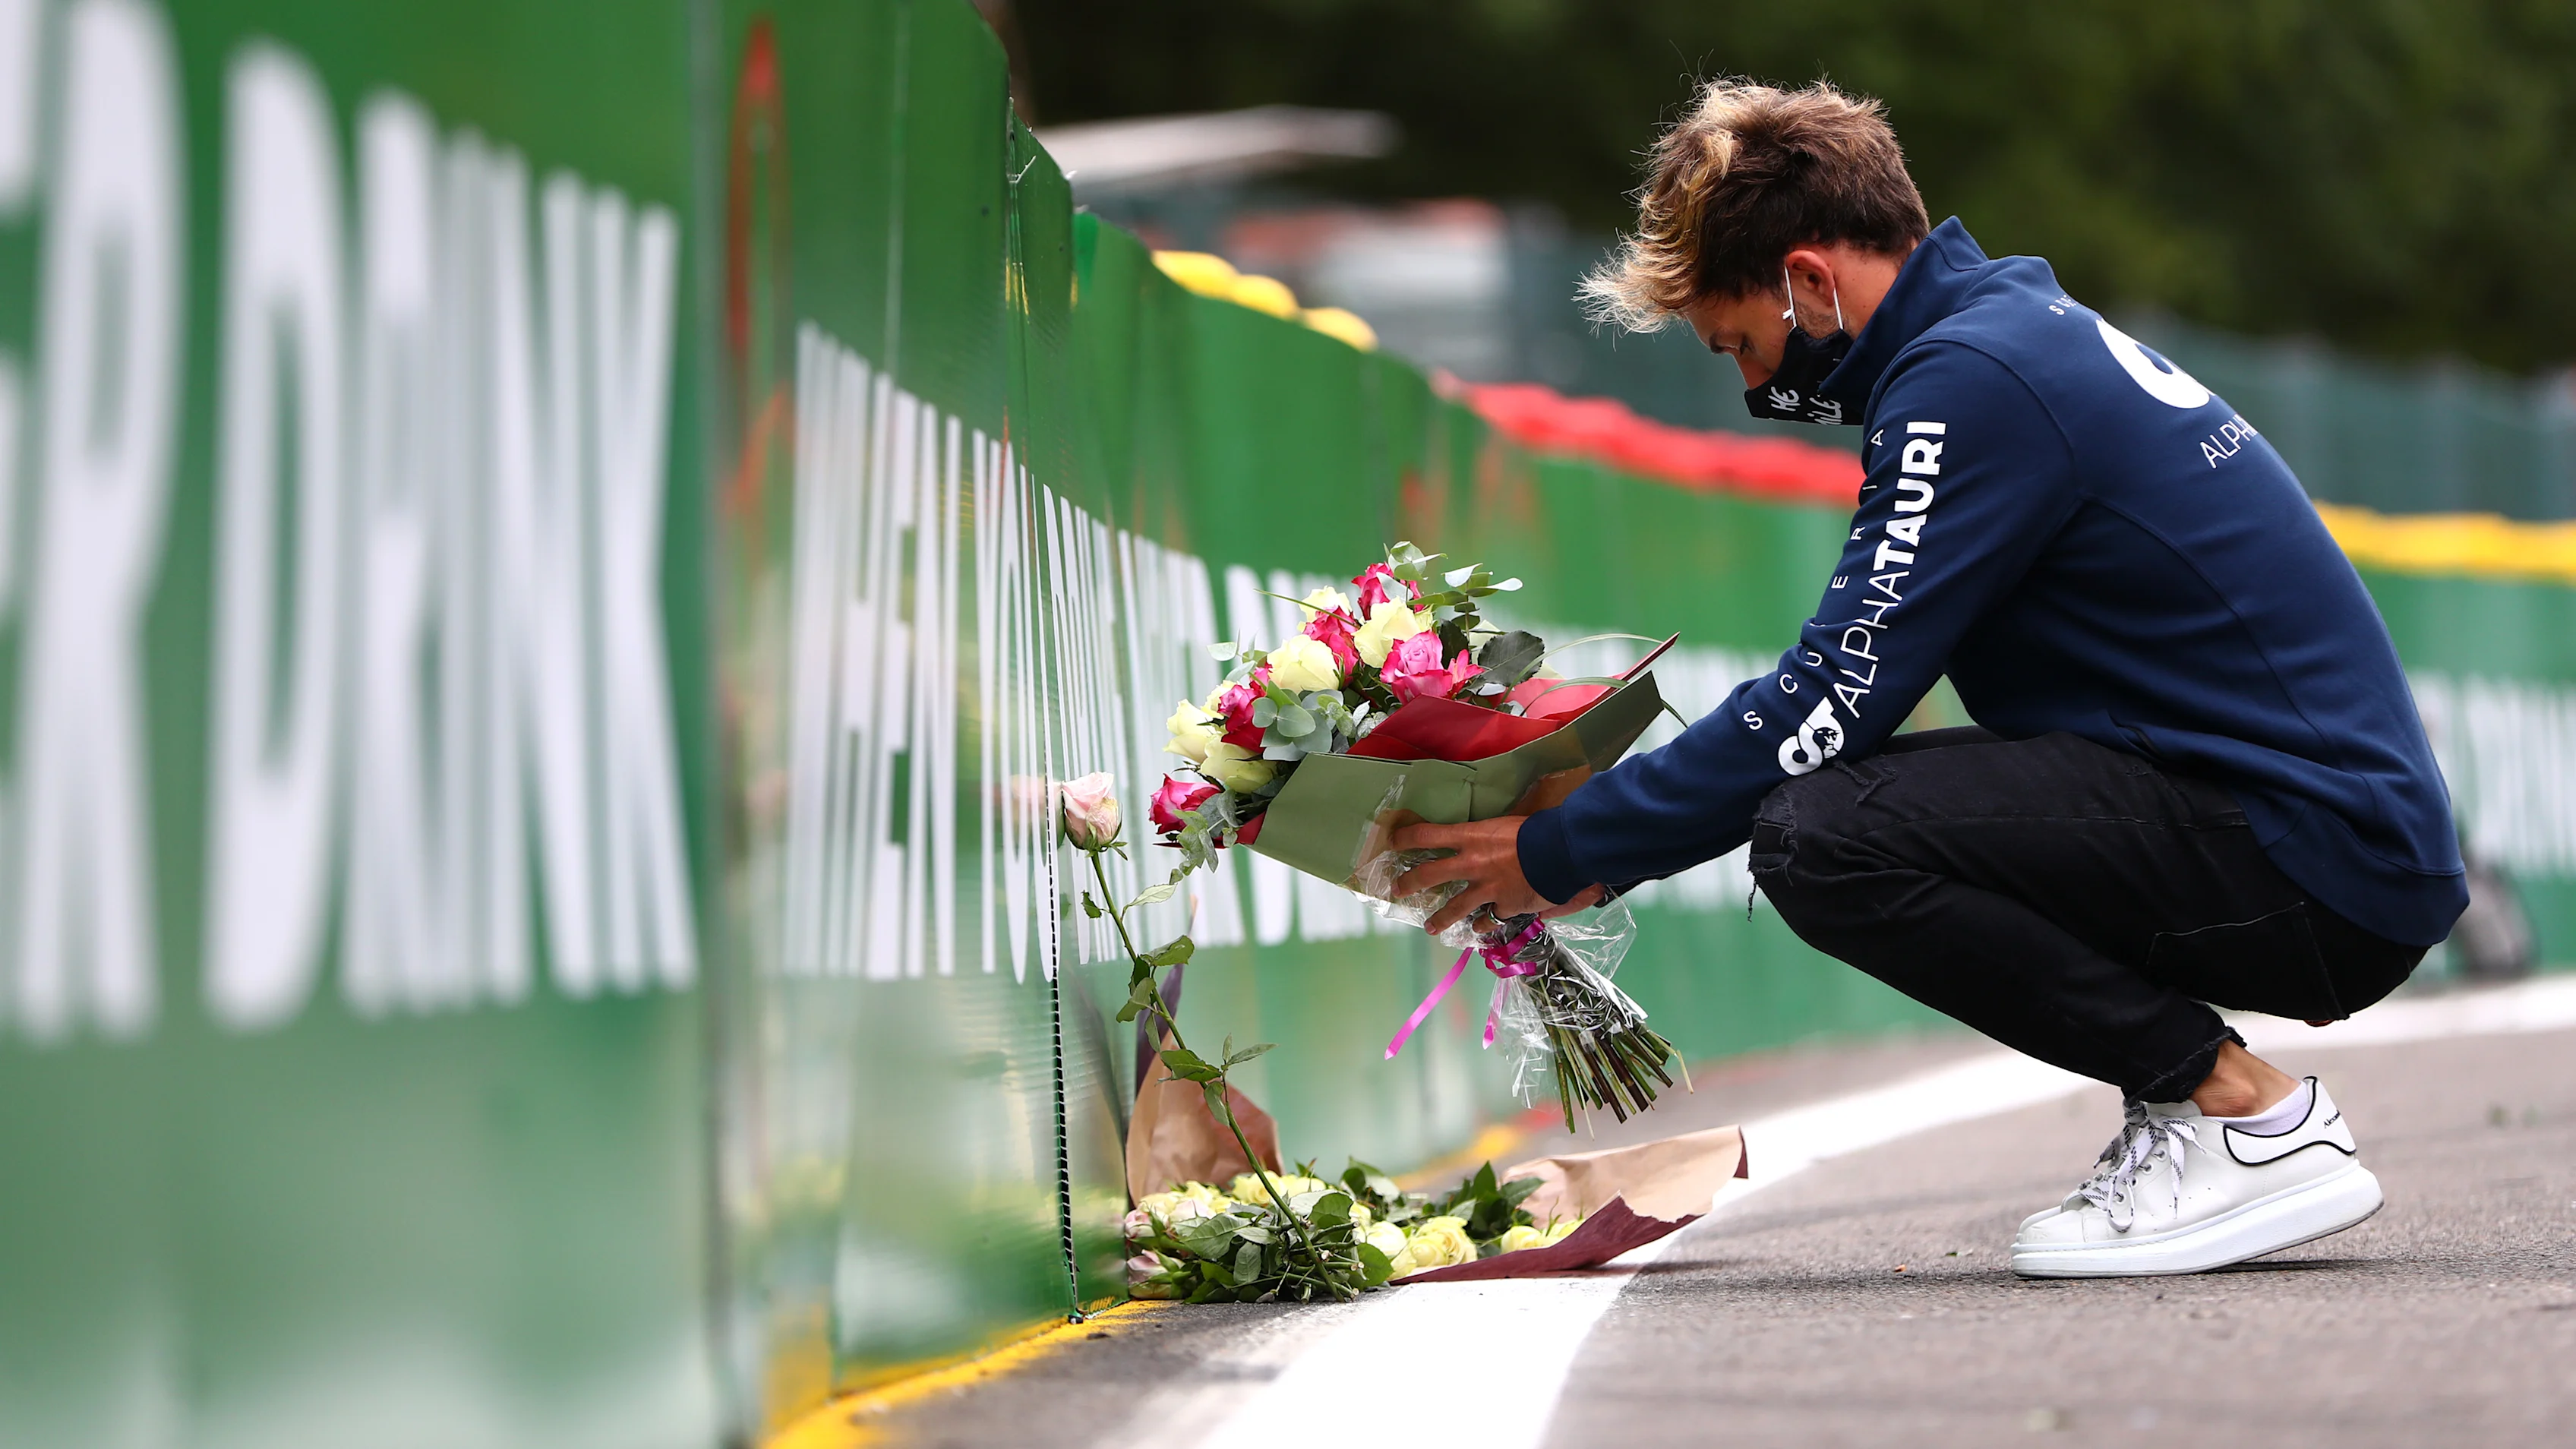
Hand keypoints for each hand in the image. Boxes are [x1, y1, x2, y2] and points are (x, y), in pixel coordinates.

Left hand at [1388, 816, 1606, 934]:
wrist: (1562, 852)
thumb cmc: (1537, 830)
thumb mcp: (1506, 824)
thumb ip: (1489, 835)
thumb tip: (1486, 837)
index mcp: (1470, 837)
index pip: (1427, 834)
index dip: (1406, 838)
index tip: (1392, 842)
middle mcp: (1471, 864)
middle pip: (1429, 874)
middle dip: (1410, 883)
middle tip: (1397, 890)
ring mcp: (1486, 888)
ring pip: (1455, 907)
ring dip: (1440, 918)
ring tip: (1430, 928)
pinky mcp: (1504, 907)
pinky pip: (1489, 919)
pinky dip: (1485, 925)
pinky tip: (1480, 930)